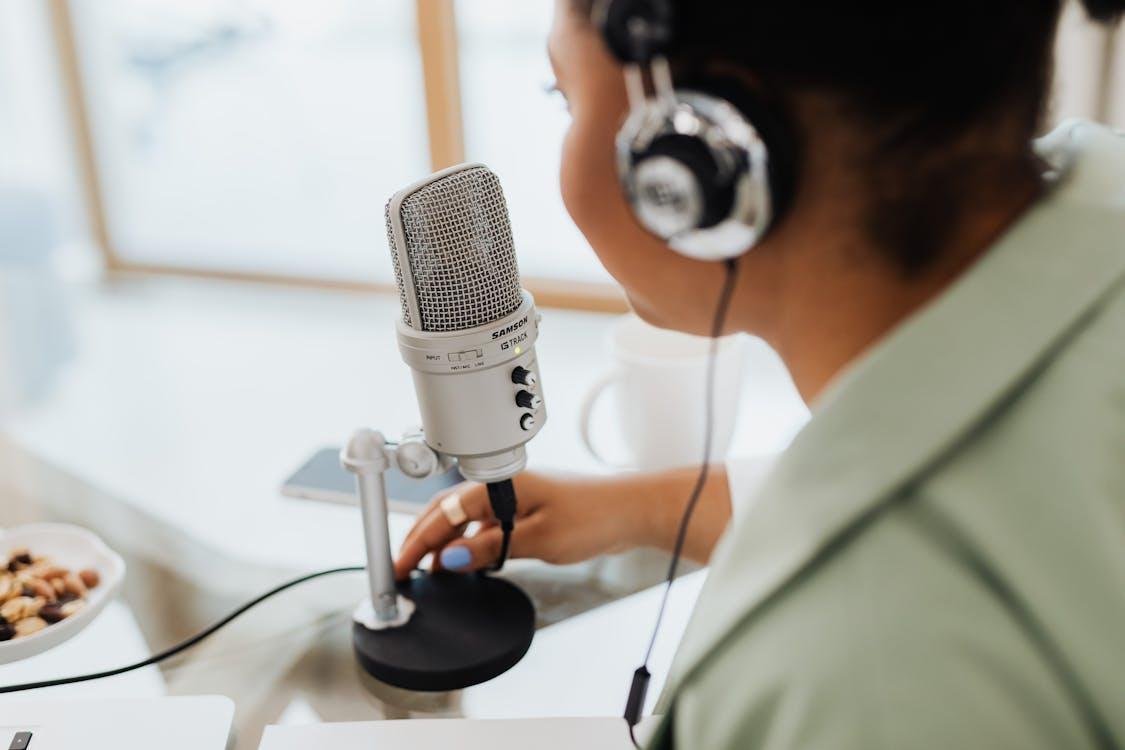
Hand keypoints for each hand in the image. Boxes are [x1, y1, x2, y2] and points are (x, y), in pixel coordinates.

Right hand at [393, 471, 653, 578]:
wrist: (630, 511)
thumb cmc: (594, 516)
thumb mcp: (538, 539)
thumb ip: (491, 548)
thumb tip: (453, 558)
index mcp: (499, 484)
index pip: (444, 513)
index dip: (418, 541)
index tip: (402, 565)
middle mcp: (502, 486)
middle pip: (446, 511)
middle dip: (421, 539)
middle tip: (404, 568)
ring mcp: (513, 497)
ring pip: (464, 518)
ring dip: (444, 543)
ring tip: (429, 571)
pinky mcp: (525, 509)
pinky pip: (483, 524)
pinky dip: (468, 543)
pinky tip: (466, 562)